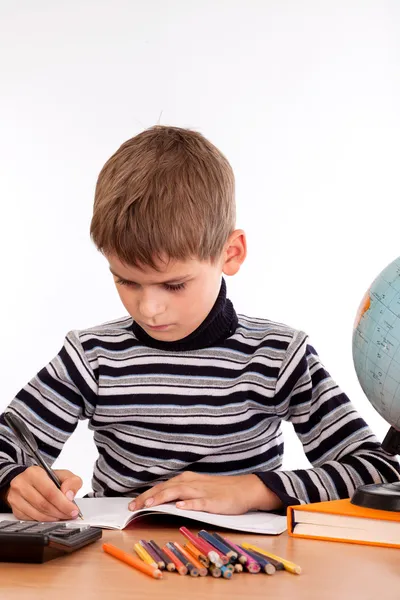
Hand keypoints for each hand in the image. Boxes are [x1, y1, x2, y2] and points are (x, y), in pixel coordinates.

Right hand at [5, 466, 82, 520]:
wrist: (28, 481)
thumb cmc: (46, 478)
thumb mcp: (62, 474)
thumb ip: (71, 481)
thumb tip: (69, 496)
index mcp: (34, 473)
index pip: (50, 491)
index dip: (63, 503)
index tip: (73, 510)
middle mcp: (21, 484)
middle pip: (43, 504)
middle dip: (60, 512)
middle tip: (69, 514)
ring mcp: (15, 498)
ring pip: (37, 514)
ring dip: (53, 518)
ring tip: (62, 515)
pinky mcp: (15, 510)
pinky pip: (31, 519)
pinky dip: (44, 520)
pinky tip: (51, 517)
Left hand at [129, 472, 281, 514]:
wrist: (244, 489)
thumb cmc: (219, 490)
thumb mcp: (197, 488)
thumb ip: (180, 493)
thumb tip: (160, 501)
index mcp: (186, 480)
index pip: (161, 487)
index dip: (146, 495)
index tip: (131, 504)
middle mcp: (191, 483)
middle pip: (166, 488)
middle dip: (148, 497)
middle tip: (132, 506)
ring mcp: (202, 491)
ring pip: (179, 492)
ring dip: (163, 497)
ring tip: (149, 504)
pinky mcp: (214, 501)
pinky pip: (200, 501)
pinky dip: (189, 503)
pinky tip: (180, 506)